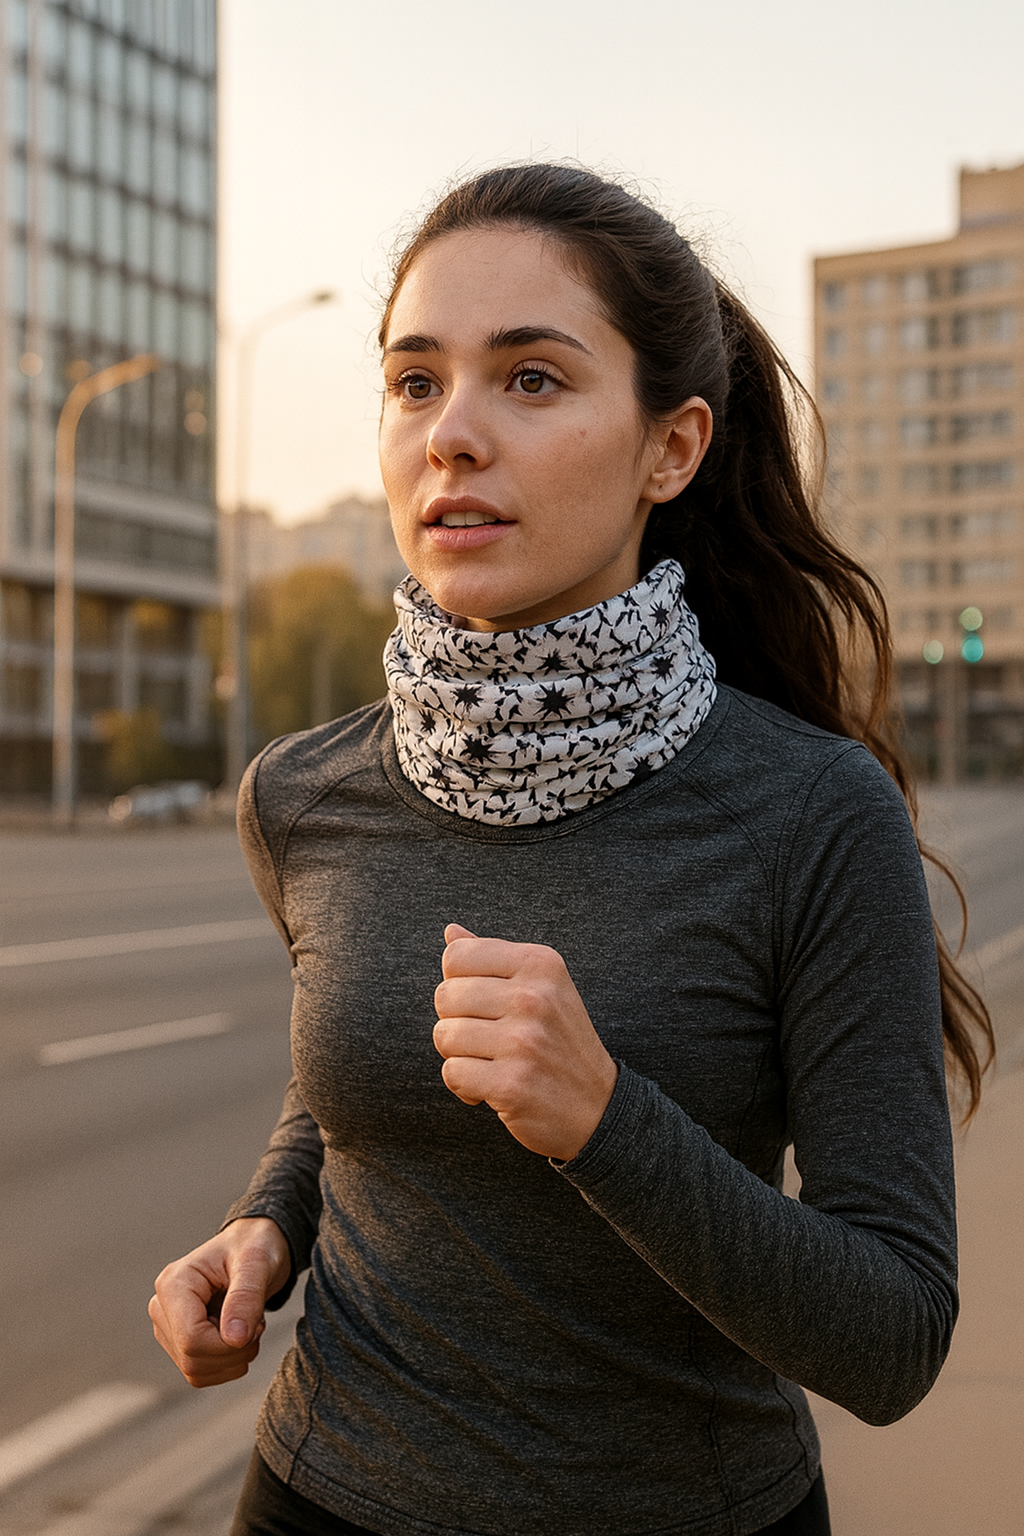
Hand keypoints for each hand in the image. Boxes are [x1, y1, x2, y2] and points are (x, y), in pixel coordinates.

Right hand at [148, 1217, 290, 1387]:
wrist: (253, 1246)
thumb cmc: (254, 1246)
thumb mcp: (257, 1262)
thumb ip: (246, 1297)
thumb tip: (234, 1339)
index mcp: (174, 1283)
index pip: (192, 1339)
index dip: (228, 1345)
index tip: (256, 1325)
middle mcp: (162, 1307)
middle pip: (192, 1359)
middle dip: (234, 1353)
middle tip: (257, 1325)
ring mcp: (168, 1326)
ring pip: (195, 1371)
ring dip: (232, 1360)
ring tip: (249, 1327)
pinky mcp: (179, 1341)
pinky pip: (199, 1373)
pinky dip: (227, 1364)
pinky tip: (239, 1336)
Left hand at [433, 924, 617, 1160]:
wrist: (599, 1108)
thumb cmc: (559, 1042)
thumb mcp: (541, 988)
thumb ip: (493, 958)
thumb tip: (451, 932)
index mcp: (540, 963)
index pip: (456, 955)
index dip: (458, 983)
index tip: (483, 1005)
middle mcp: (534, 997)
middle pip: (445, 996)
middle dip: (455, 1022)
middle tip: (486, 1039)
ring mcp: (524, 1042)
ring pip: (444, 1036)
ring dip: (459, 1056)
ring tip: (490, 1063)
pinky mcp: (511, 1084)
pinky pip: (453, 1073)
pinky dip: (464, 1087)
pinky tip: (490, 1089)